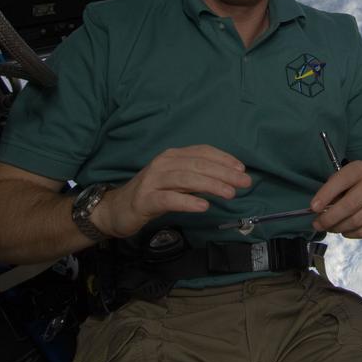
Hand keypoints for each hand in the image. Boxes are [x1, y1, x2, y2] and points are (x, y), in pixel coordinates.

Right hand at [99, 145, 250, 238]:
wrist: (117, 209)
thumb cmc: (152, 194)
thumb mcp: (176, 181)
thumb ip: (197, 177)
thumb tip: (228, 178)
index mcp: (172, 156)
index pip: (202, 152)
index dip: (224, 159)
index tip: (242, 169)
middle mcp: (163, 163)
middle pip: (198, 165)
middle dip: (224, 173)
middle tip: (244, 182)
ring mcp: (153, 181)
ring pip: (186, 179)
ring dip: (211, 185)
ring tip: (229, 193)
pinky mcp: (145, 199)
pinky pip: (169, 199)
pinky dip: (188, 202)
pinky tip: (203, 206)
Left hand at [309, 160, 361, 238]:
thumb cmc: (355, 183)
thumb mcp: (344, 178)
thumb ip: (332, 191)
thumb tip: (319, 211)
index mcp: (359, 169)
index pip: (340, 181)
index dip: (325, 195)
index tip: (313, 208)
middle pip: (349, 206)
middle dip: (329, 218)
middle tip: (317, 224)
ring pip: (357, 221)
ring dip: (339, 228)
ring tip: (330, 228)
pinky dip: (352, 234)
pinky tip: (344, 231)